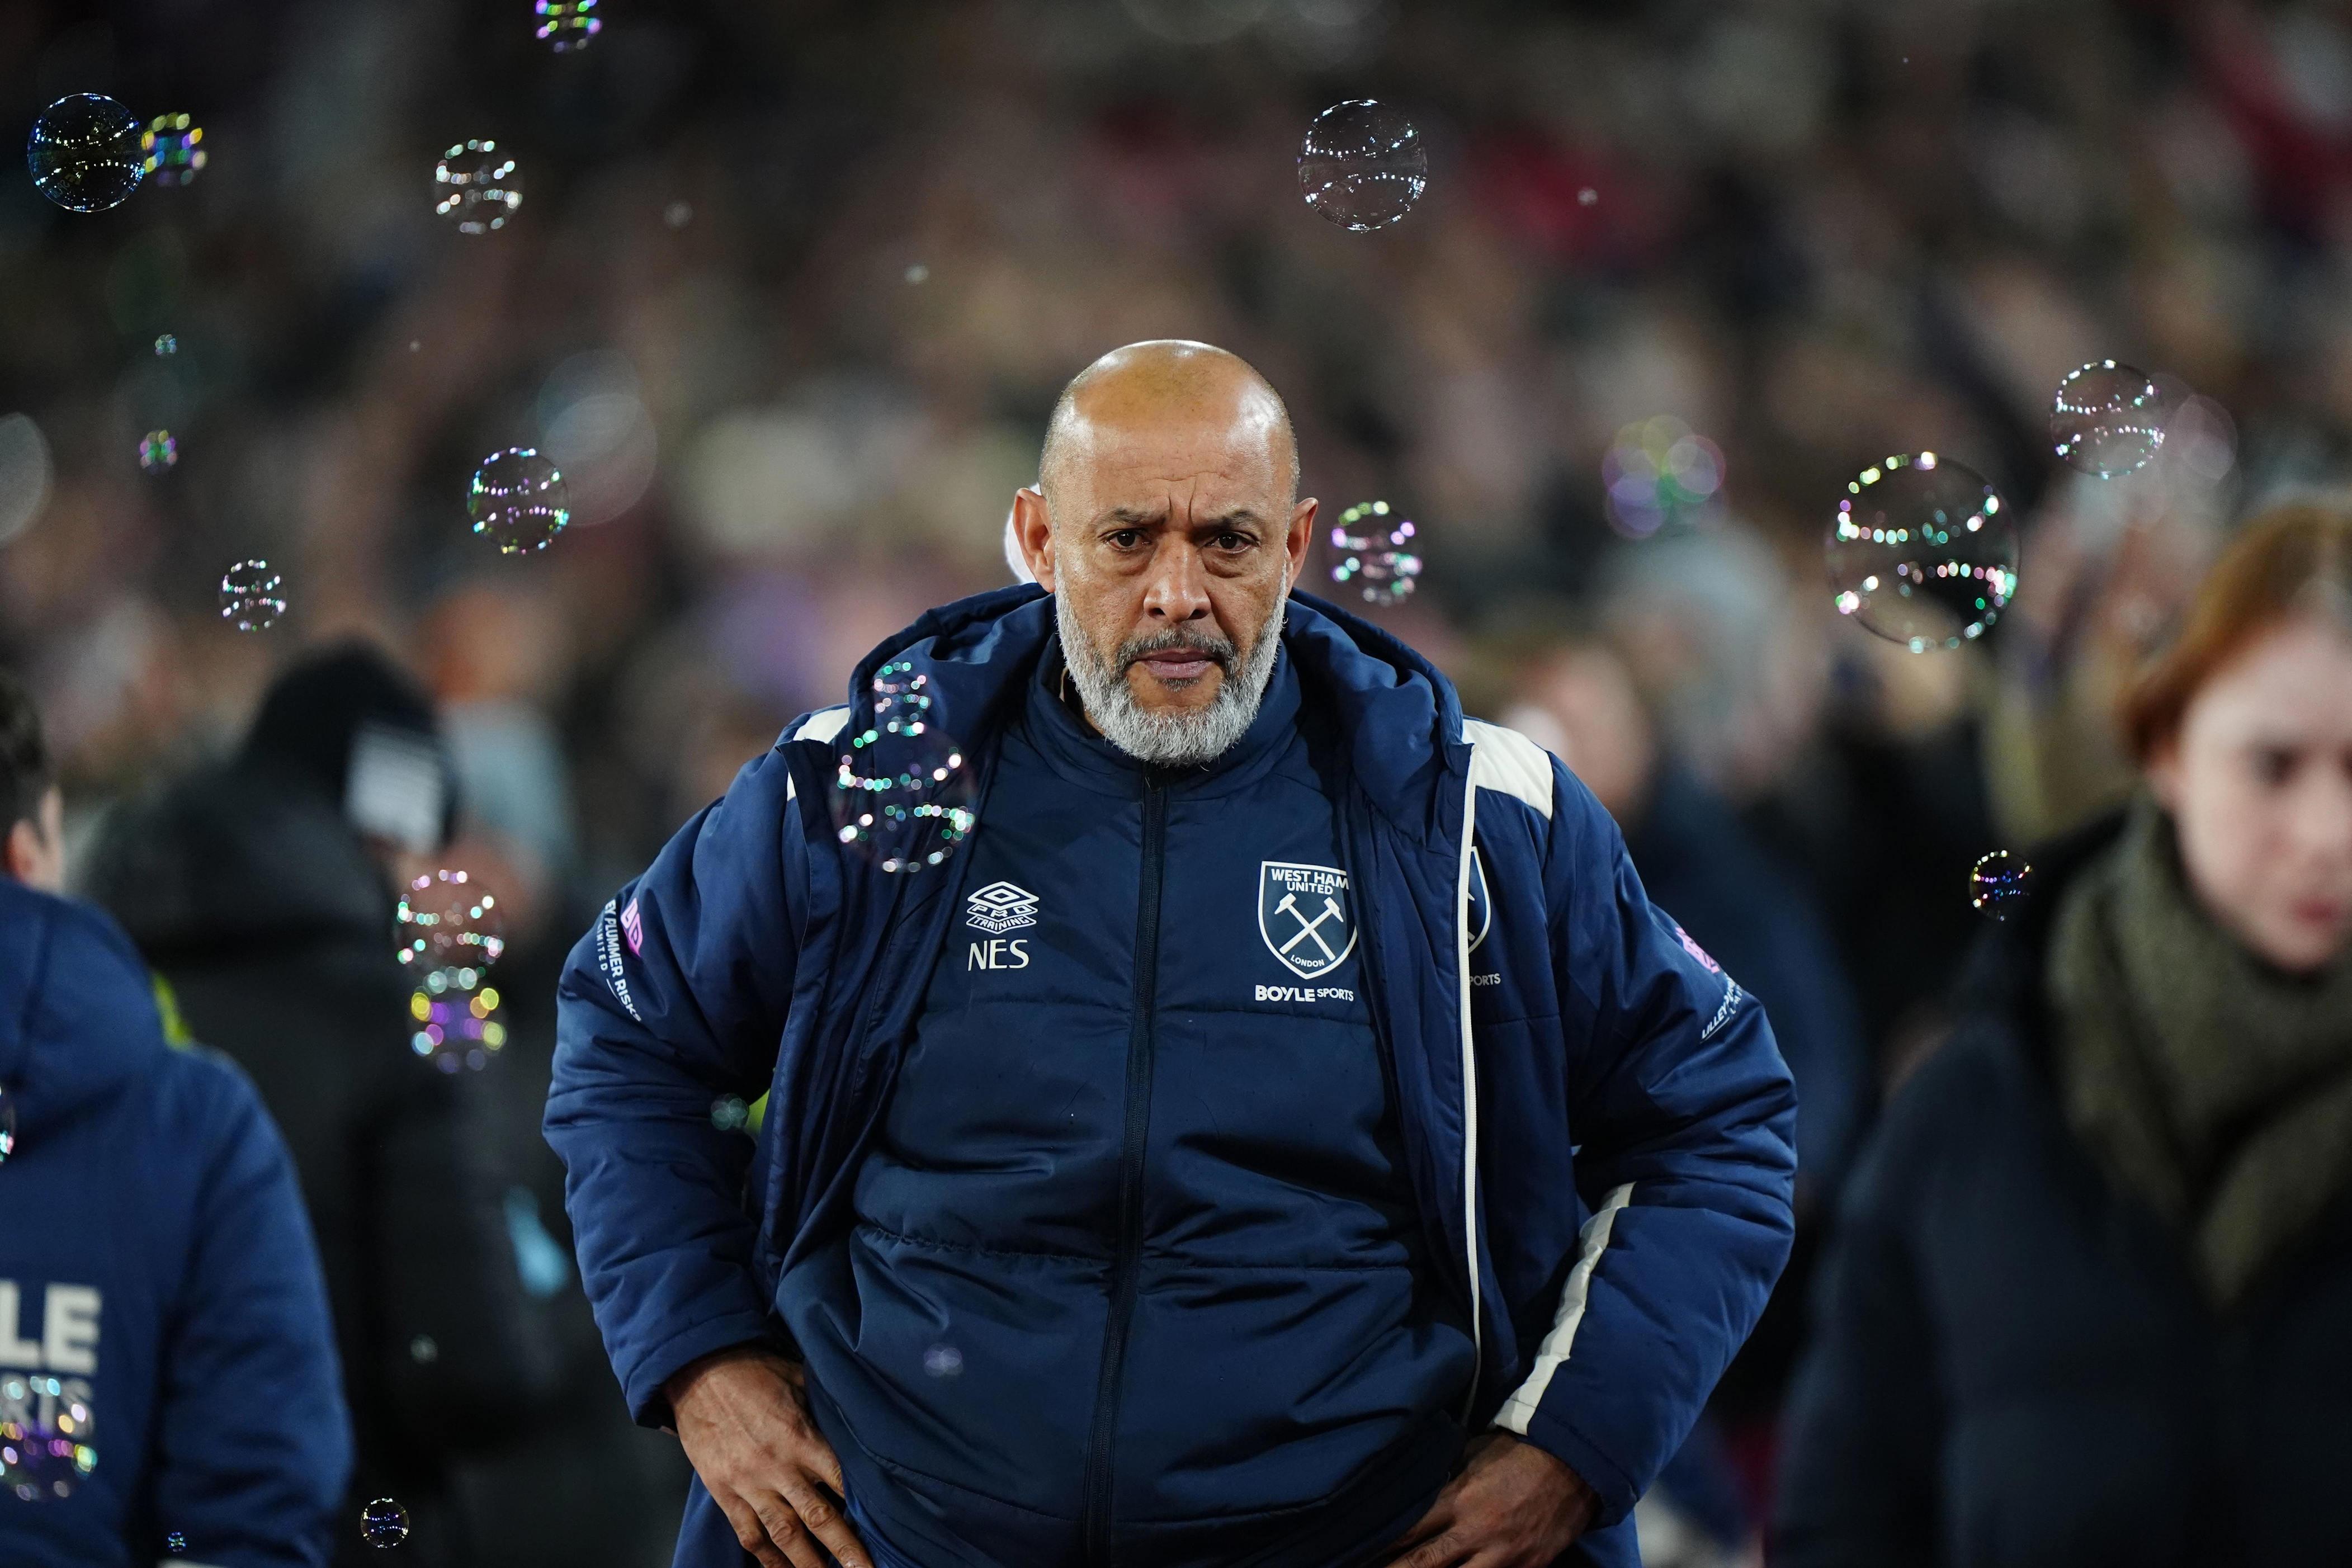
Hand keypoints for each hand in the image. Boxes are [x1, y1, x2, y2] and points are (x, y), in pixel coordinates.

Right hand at [666, 1345, 871, 1567]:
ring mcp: (748, 1483)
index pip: (841, 1479)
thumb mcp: (799, 1380)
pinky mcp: (724, 1492)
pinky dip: (766, 1558)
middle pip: (818, 1517)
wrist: (699, 1370)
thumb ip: (824, 1410)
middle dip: (844, 1548)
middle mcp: (777, 1466)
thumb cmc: (755, 1371)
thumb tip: (856, 1421)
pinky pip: (748, 1533)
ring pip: (784, 1534)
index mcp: (800, 1437)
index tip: (884, 1527)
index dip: (863, 1506)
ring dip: (807, 1563)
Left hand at [1381, 1431, 1597, 1567]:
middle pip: (1423, 1564)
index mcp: (1458, 1499)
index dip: (1383, 1546)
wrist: (1575, 1462)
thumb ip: (1447, 1480)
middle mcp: (1476, 1532)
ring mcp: (1504, 1556)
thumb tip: (1420, 1492)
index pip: (1409, 1531)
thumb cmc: (1519, 1452)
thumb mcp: (1473, 1455)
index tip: (1362, 1553)